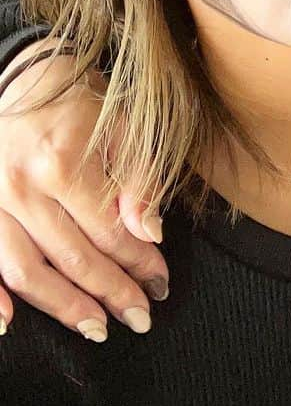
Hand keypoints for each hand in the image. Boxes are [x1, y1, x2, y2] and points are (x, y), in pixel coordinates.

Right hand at [0, 44, 168, 340]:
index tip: (160, 285)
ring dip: (63, 307)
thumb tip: (150, 233)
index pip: (109, 232)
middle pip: (72, 258)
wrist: (25, 77)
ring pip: (27, 272)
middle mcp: (23, 188)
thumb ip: (139, 179)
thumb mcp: (124, 126)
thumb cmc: (82, 103)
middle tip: (140, 317)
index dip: (139, 264)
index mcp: (64, 163)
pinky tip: (10, 324)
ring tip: (97, 328)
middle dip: (111, 294)